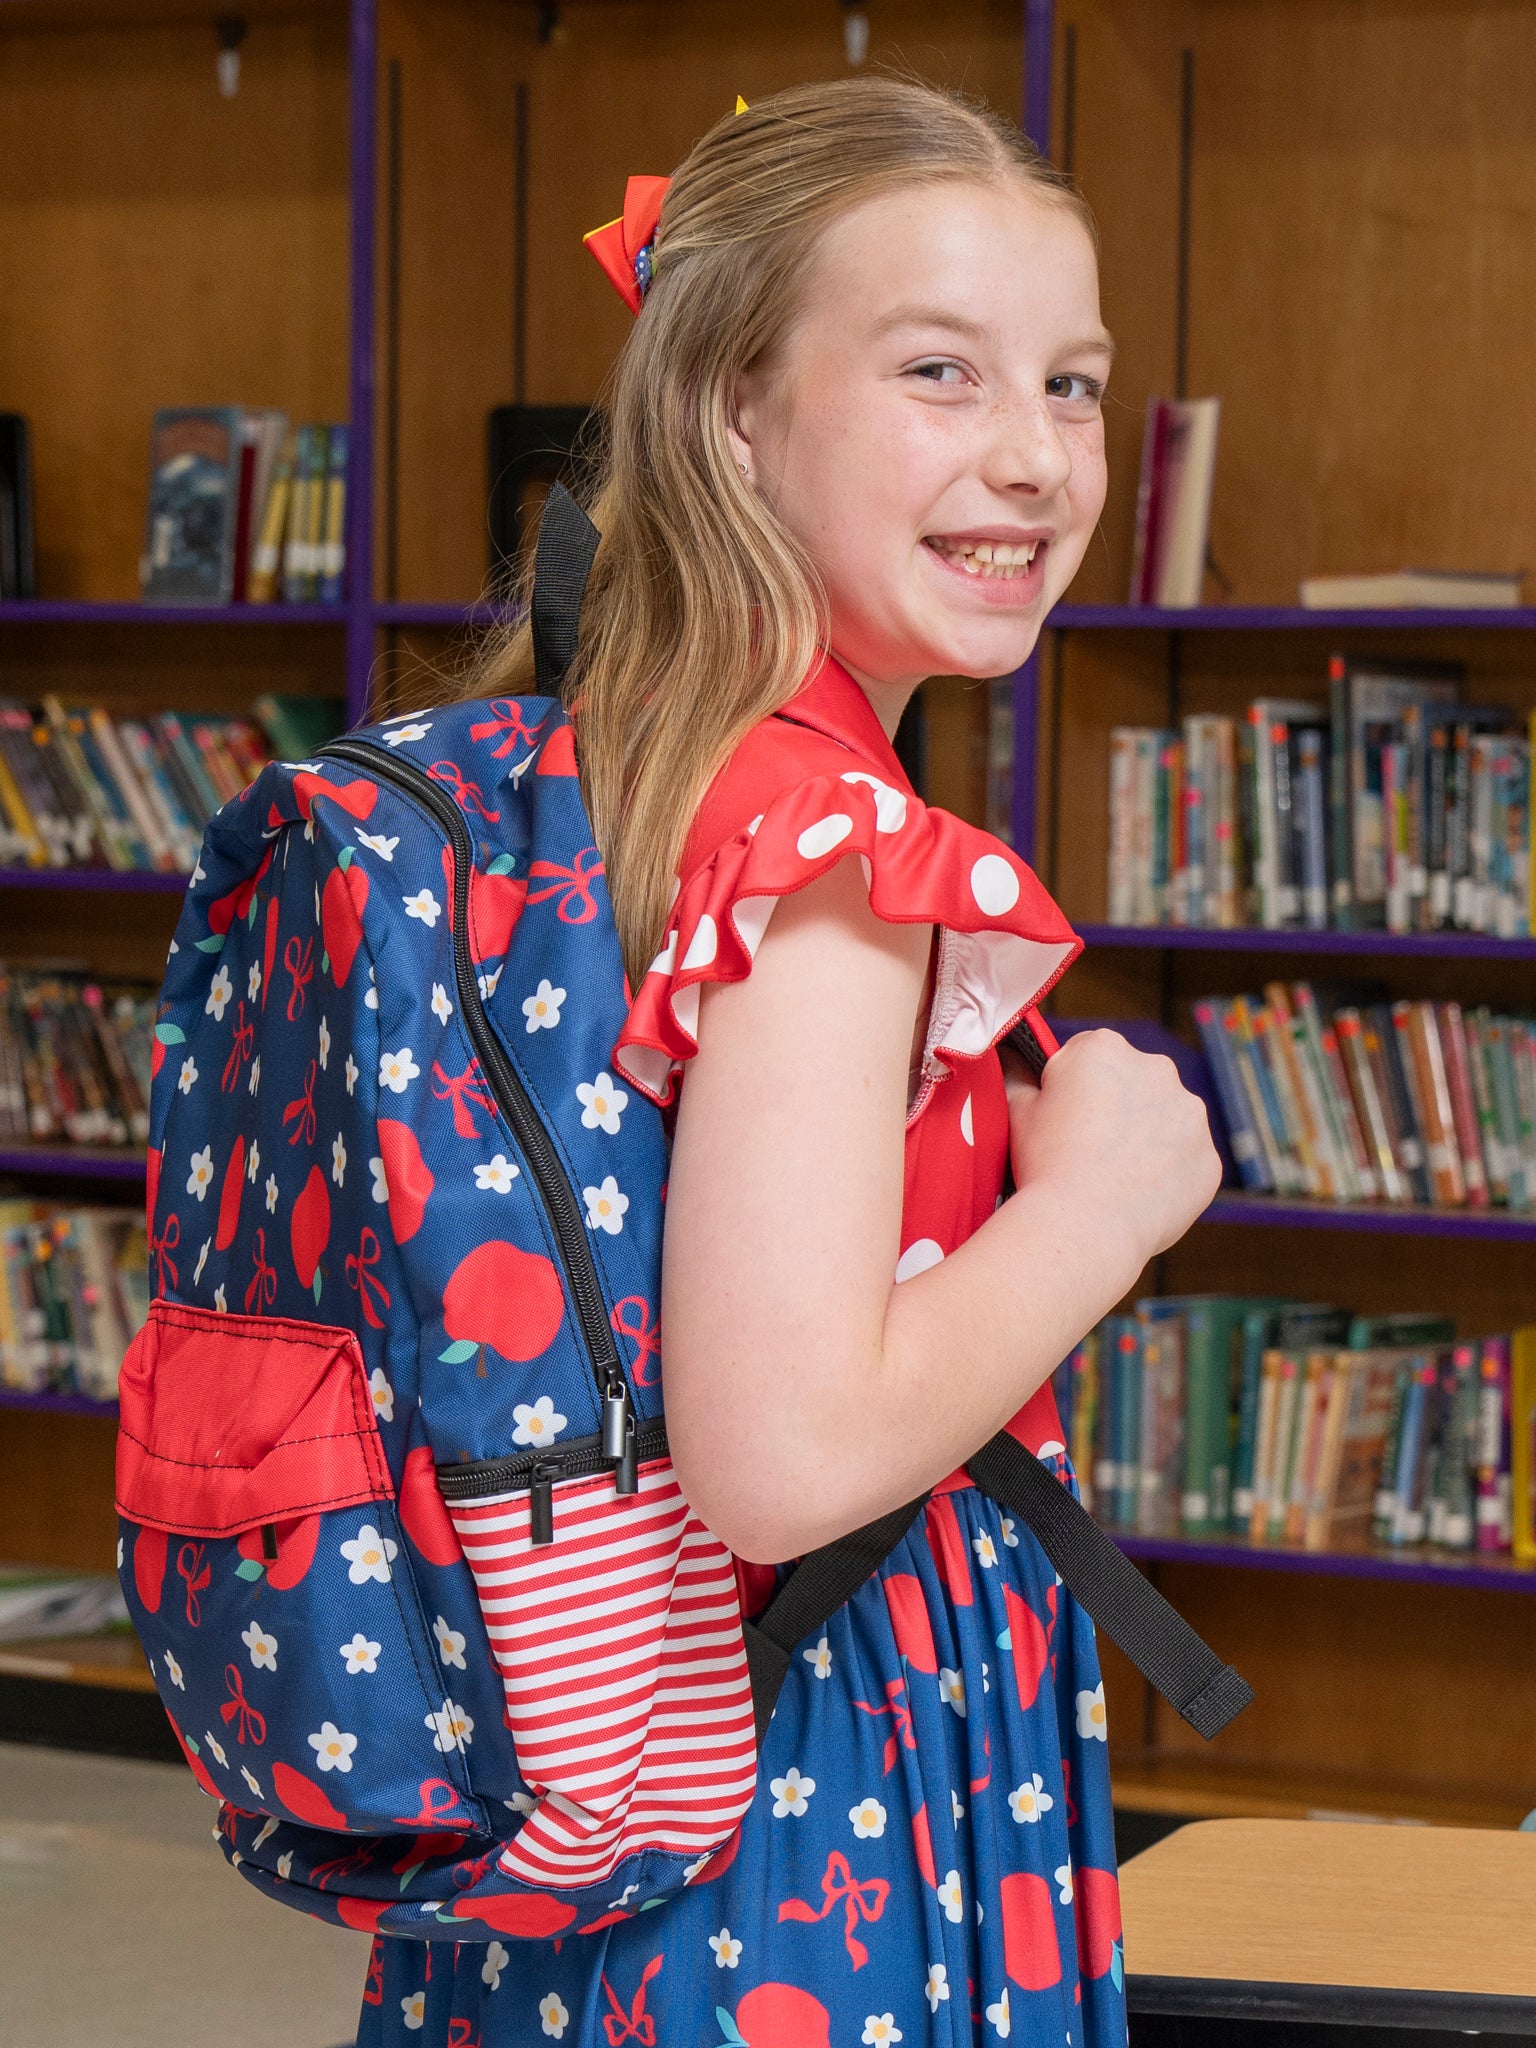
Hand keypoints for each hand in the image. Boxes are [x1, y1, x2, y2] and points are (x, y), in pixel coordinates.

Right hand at [1006, 1028, 1221, 1269]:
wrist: (1085, 1226)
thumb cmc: (1046, 1163)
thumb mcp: (1018, 1110)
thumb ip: (1018, 1075)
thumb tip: (1012, 1059)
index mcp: (1105, 1048)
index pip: (1090, 1054)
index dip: (1074, 1087)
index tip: (1065, 1117)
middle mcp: (1157, 1069)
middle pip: (1135, 1082)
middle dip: (1118, 1106)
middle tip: (1088, 1148)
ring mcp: (1190, 1114)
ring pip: (1166, 1120)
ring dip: (1148, 1138)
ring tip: (1114, 1176)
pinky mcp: (1207, 1158)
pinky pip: (1186, 1162)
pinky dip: (1168, 1175)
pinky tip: (1138, 1195)